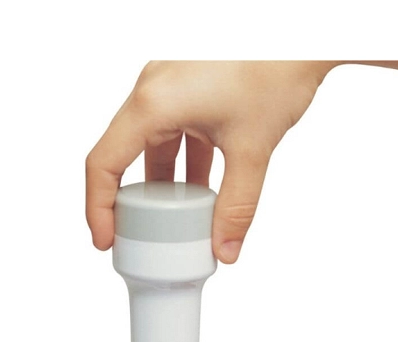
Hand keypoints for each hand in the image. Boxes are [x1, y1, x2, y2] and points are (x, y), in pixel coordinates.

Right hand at [85, 61, 331, 262]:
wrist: (300, 35)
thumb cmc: (274, 68)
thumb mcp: (252, 149)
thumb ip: (237, 206)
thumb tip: (225, 250)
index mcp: (154, 102)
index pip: (105, 162)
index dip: (98, 207)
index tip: (105, 239)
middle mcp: (152, 90)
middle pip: (122, 155)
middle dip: (128, 202)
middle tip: (135, 238)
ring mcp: (169, 85)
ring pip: (151, 145)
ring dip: (160, 185)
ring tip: (169, 224)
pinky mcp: (189, 85)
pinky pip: (172, 132)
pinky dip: (182, 165)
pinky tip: (199, 192)